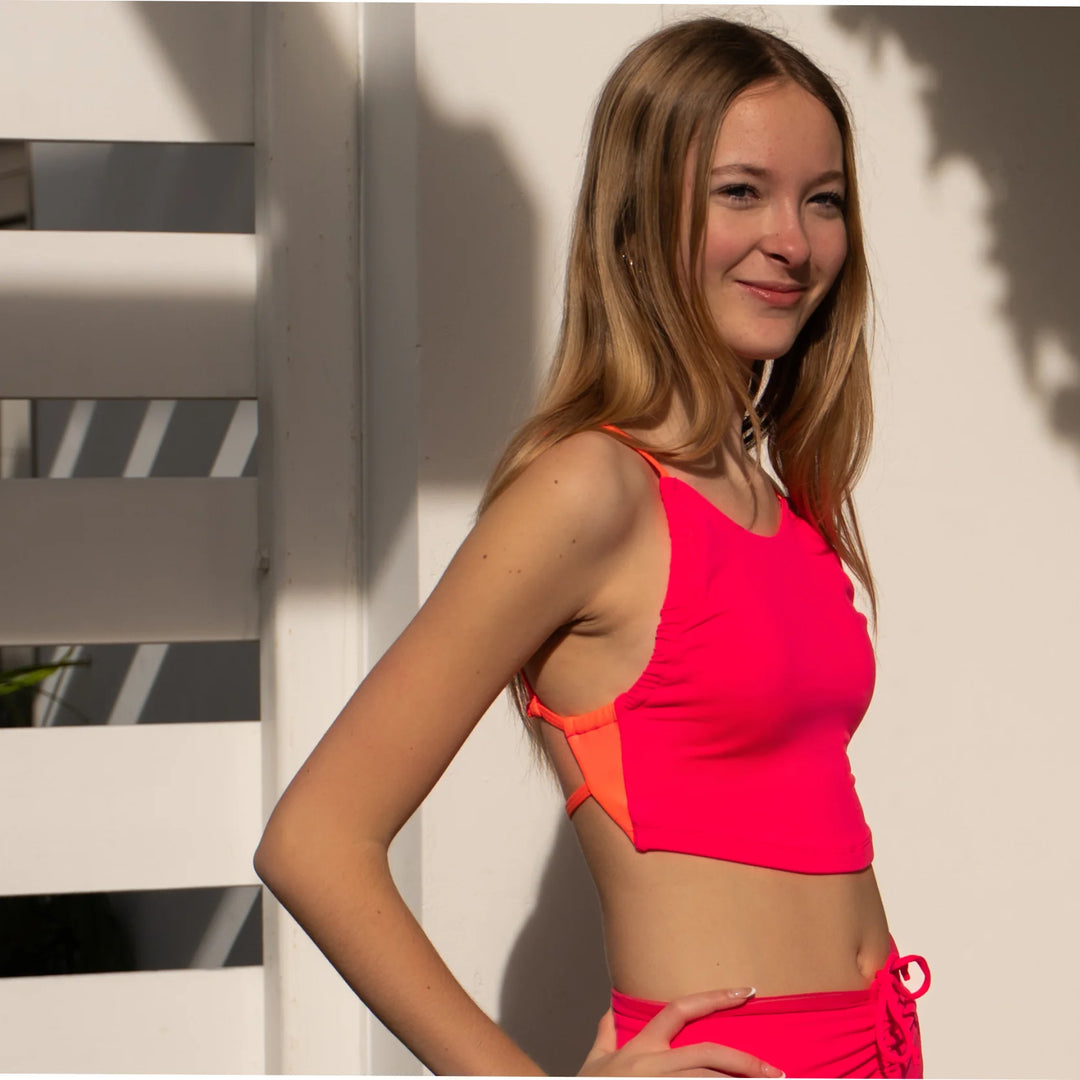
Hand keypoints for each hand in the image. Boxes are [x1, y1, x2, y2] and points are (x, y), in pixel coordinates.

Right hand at [578, 987, 784, 1077]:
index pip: (680, 1009)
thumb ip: (605, 1036)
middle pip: (707, 1053)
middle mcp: (651, 1063)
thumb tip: (608, 1013)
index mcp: (641, 1047)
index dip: (714, 997)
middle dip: (746, 1062)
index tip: (746, 991)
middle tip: (776, 1073)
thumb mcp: (594, 1061)